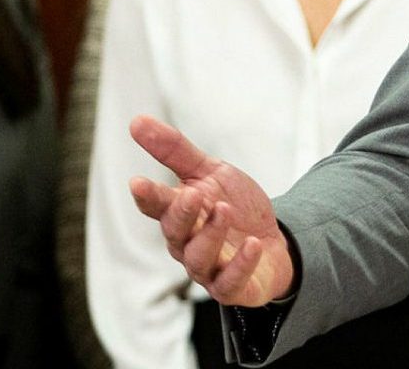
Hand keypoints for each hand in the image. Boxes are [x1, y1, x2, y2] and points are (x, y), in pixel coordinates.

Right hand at [127, 115, 295, 306]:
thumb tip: (136, 120)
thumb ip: (175, 151)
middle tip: (193, 194)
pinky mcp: (233, 287)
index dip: (147, 196)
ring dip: (211, 235)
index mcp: (179, 215)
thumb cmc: (235, 207)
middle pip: (175, 233)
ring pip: (198, 259)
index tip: (137, 182)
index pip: (156, 206)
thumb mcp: (211, 172)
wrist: (273, 243)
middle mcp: (187, 244)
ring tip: (225, 210)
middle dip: (181, 215)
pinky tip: (252, 244)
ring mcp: (208, 269)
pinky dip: (240, 264)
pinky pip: (231, 282)